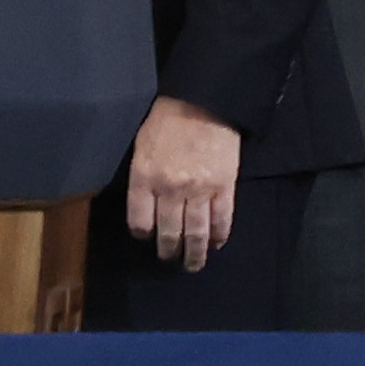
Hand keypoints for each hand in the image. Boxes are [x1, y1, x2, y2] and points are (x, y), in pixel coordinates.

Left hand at [123, 96, 242, 271]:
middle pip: (168, 233)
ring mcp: (199, 191)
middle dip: (169, 252)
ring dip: (195, 255)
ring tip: (193, 264)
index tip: (147, 237)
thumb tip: (144, 202)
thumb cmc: (167, 118)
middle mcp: (170, 189)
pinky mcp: (224, 188)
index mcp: (145, 177)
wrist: (203, 100)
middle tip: (170, 259)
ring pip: (196, 234)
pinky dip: (219, 237)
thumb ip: (141, 175)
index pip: (140, 221)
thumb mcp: (141, 144)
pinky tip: (216, 245)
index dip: (143, 233)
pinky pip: (222, 221)